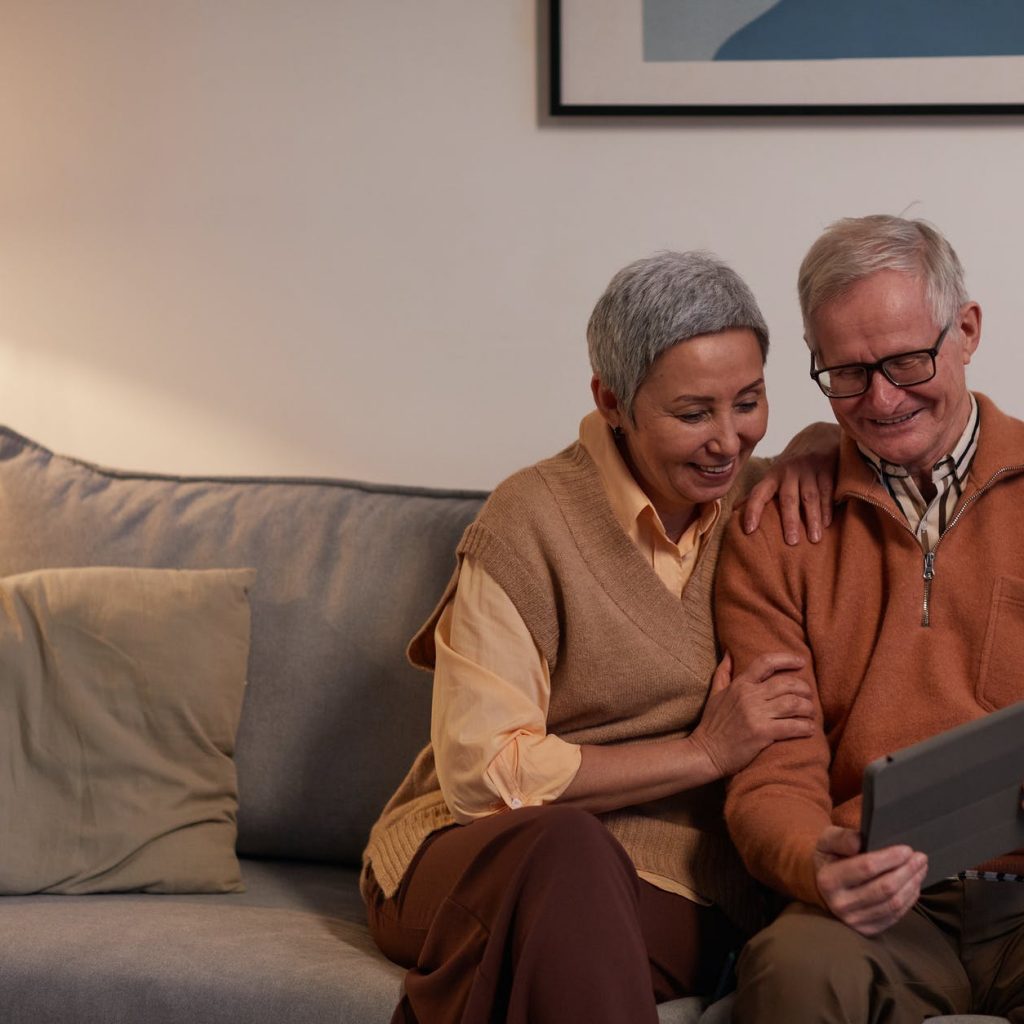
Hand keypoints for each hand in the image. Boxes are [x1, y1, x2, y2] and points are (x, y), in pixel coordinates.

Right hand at [689, 651, 814, 777]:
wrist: (705, 752)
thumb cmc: (711, 724)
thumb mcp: (714, 694)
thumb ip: (723, 672)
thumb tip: (729, 652)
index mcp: (740, 685)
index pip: (766, 663)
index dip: (787, 659)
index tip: (801, 662)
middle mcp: (749, 696)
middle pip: (786, 684)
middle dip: (803, 688)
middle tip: (808, 696)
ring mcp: (756, 714)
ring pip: (793, 703)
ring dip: (808, 708)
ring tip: (810, 712)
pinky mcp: (763, 733)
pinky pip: (792, 726)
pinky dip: (805, 727)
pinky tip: (809, 729)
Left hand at [743, 421, 839, 544]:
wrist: (817, 438)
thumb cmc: (791, 467)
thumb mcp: (773, 477)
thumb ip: (757, 494)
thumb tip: (734, 511)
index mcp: (771, 476)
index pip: (758, 494)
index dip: (752, 511)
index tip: (749, 530)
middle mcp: (788, 472)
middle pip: (788, 498)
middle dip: (789, 520)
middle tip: (791, 542)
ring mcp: (808, 470)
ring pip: (810, 497)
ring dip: (812, 518)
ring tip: (814, 539)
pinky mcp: (826, 469)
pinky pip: (827, 491)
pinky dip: (827, 508)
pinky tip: (826, 524)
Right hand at [814, 826, 927, 935]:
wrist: (822, 887)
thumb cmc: (829, 859)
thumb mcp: (826, 841)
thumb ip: (841, 837)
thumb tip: (859, 841)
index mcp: (829, 880)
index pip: (866, 867)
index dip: (890, 858)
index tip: (906, 849)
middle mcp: (840, 904)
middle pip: (885, 888)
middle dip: (907, 871)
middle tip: (920, 857)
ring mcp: (854, 921)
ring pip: (893, 903)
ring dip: (912, 884)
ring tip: (920, 868)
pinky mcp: (867, 930)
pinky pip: (895, 915)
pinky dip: (909, 899)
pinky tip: (913, 885)